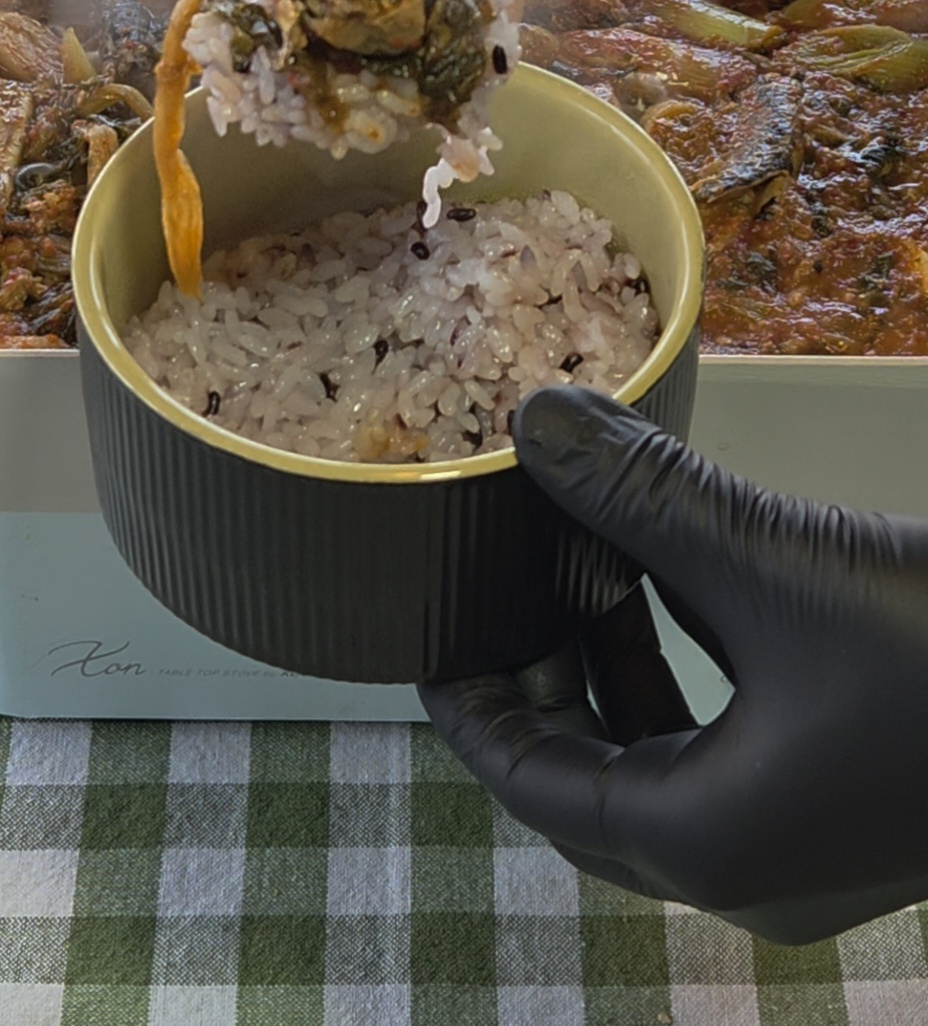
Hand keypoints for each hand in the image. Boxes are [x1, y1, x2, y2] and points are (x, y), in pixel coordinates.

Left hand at [419, 384, 927, 943]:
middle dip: (544, 678)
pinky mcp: (855, 796)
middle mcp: (752, 864)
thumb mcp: (776, 562)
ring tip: (582, 564)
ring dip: (621, 667)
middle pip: (596, 781)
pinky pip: (735, 741)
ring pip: (669, 760)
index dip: (474, 711)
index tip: (430, 641)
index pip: (539, 789)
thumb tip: (535, 421)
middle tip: (499, 588)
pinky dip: (693, 668)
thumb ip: (646, 494)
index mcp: (710, 841)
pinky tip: (683, 579)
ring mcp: (811, 842)